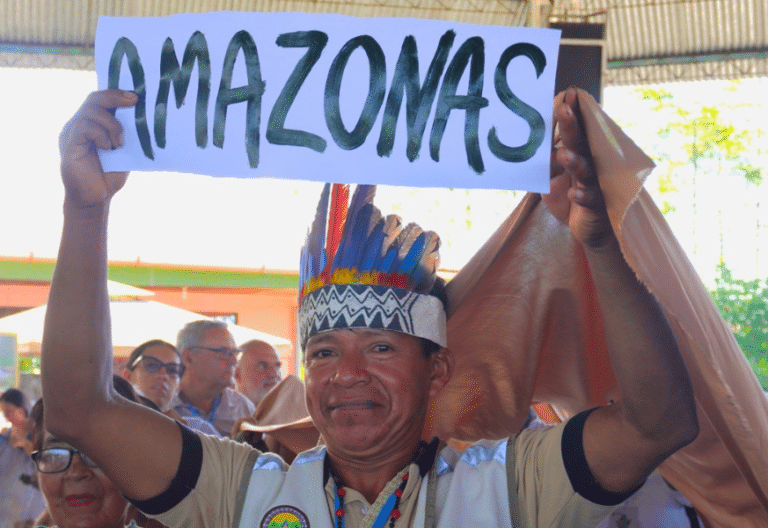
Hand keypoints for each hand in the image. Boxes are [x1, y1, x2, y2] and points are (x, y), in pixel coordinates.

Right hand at [59, 89, 137, 208]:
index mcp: (91, 124)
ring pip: (90, 112)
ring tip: (119, 143)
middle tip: (134, 102)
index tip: (136, 96)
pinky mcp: (69, 145)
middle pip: (93, 100)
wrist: (96, 199)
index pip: (100, 99)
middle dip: (115, 98)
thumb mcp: (124, 149)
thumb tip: (146, 115)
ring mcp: (72, 133)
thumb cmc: (110, 175)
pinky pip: (83, 128)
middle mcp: (79, 125)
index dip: (116, 93)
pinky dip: (100, 134)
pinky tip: (108, 148)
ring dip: (111, 124)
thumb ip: (127, 133)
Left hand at [543, 88, 614, 249]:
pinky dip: (582, 195)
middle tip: (564, 109)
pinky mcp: (596, 205)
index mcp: (578, 152)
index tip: (567, 93)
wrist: (585, 228)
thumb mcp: (551, 174)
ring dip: (575, 161)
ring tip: (562, 154)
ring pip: (586, 169)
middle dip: (572, 126)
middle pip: (581, 142)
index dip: (572, 112)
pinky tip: (573, 193)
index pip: (575, 128)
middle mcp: (589, 163)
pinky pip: (590, 198)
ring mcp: (594, 183)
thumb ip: (542, 157)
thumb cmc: (568, 195)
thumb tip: (520, 136)